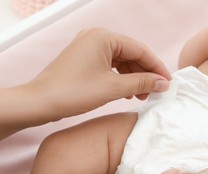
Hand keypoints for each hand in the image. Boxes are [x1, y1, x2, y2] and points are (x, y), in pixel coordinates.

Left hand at [33, 27, 171, 119]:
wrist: (39, 103)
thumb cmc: (73, 92)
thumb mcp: (113, 88)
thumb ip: (141, 83)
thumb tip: (163, 83)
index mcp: (104, 37)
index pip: (141, 50)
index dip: (157, 68)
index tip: (168, 83)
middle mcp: (97, 37)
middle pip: (132, 54)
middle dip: (146, 74)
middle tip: (157, 92)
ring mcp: (89, 47)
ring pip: (122, 61)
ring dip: (134, 78)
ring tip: (144, 96)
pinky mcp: (85, 59)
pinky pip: (111, 66)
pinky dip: (121, 78)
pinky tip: (128, 92)